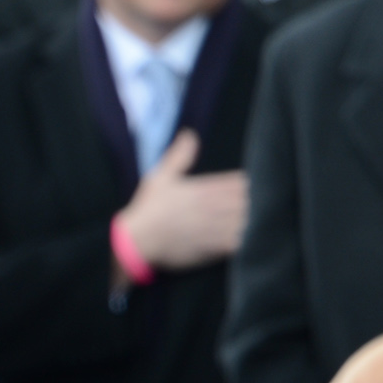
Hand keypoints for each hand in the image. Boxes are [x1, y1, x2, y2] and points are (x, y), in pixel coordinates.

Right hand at [116, 131, 247, 273]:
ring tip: (229, 224)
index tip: (229, 191)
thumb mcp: (160, 176)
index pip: (238, 183)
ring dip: (239, 222)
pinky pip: (237, 242)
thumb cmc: (149, 208)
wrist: (138, 241)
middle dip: (240, 204)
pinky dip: (235, 240)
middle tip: (231, 208)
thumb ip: (179, 155)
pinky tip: (226, 241)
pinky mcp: (212, 249)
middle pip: (244, 202)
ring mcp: (214, 229)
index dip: (236, 186)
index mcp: (204, 188)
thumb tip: (190, 134)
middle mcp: (213, 207)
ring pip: (243, 222)